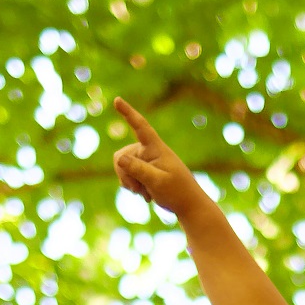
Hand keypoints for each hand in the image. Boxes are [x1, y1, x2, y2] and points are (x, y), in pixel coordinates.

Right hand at [111, 97, 208, 219]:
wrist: (188, 205)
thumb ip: (138, 170)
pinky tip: (146, 194)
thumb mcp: (157, 182)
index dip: (128, 113)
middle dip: (125, 175)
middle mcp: (148, 151)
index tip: (117, 100)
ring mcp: (145, 160)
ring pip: (121, 167)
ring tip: (146, 192)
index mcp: (156, 148)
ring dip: (130, 183)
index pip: (140, 127)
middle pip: (121, 156)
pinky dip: (132, 186)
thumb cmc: (177, 192)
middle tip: (139, 190)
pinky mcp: (143, 170)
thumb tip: (119, 158)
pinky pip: (125, 175)